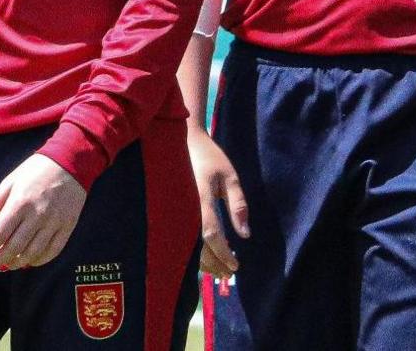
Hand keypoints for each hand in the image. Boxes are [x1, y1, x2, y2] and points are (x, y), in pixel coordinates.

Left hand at [0, 153, 86, 270]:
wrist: (72, 160)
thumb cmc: (37, 169)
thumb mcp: (11, 180)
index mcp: (19, 202)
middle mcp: (37, 215)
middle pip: (14, 248)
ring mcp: (54, 222)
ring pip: (32, 253)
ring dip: (16, 264)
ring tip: (6, 265)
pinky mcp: (68, 225)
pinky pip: (53, 250)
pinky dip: (39, 261)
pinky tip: (29, 262)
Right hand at [187, 126, 249, 276]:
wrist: (180, 142)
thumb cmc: (209, 157)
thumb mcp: (229, 176)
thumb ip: (237, 204)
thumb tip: (245, 234)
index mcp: (199, 200)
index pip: (211, 236)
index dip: (223, 254)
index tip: (235, 266)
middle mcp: (184, 210)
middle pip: (197, 247)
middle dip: (214, 263)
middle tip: (230, 274)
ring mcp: (174, 213)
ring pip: (186, 247)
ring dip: (203, 262)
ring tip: (220, 270)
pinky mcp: (170, 214)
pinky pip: (180, 239)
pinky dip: (193, 252)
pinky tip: (205, 256)